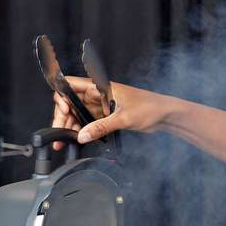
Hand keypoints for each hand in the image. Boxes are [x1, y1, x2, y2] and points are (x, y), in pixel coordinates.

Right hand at [50, 76, 177, 144]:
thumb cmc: (150, 107)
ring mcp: (101, 106)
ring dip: (70, 127)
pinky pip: (88, 123)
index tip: (63, 111)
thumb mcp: (123, 118)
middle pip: (70, 103)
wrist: (165, 116)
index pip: (71, 84)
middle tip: (60, 133)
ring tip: (64, 141)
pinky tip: (76, 141)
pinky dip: (81, 131)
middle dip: (63, 117)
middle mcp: (97, 95)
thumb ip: (101, 127)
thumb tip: (82, 136)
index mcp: (100, 86)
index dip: (61, 96)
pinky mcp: (105, 117)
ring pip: (77, 115)